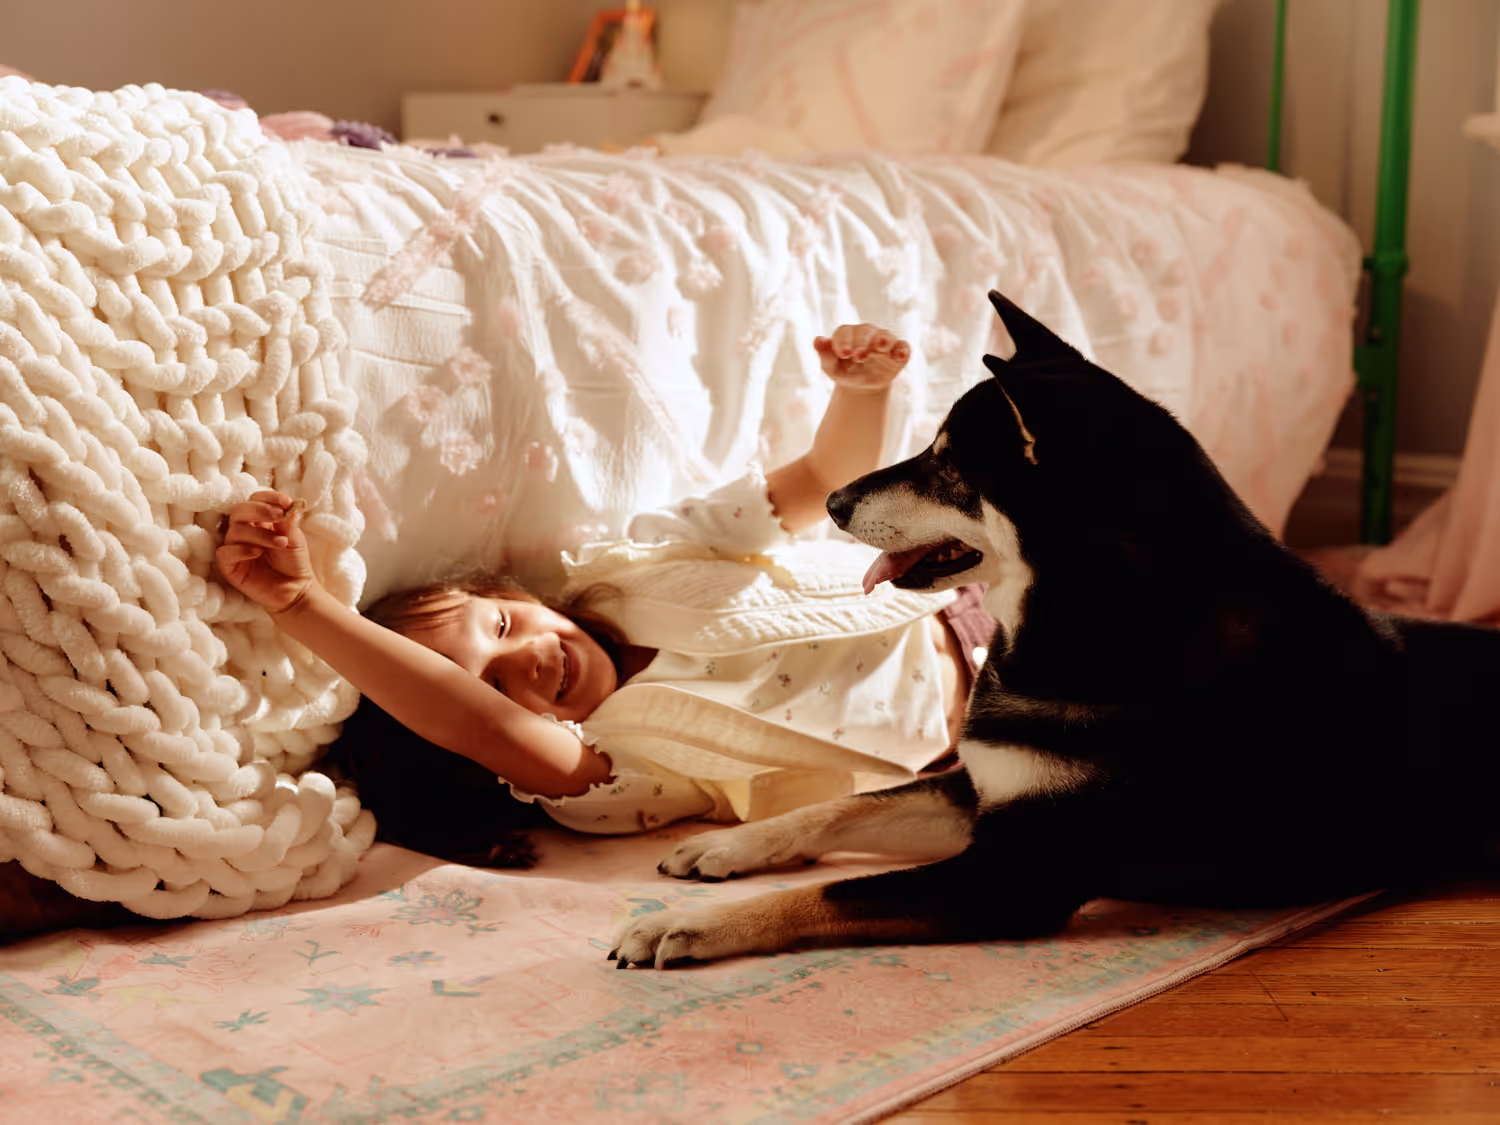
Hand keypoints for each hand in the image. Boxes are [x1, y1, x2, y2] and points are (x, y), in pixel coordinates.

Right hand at [215, 490, 316, 614]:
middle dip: (260, 510)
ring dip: (259, 534)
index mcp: (260, 521)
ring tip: (281, 543)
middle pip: (239, 510)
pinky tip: (257, 553)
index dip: (269, 498)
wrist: (295, 589)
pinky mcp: (229, 567)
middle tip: (279, 516)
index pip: (256, 500)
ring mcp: (235, 548)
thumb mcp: (295, 539)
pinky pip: (225, 553)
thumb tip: (289, 505)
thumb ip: (288, 523)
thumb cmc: (294, 562)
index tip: (286, 502)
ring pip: (235, 531)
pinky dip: (241, 550)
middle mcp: (244, 531)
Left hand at [813, 324, 910, 393]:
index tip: (842, 353)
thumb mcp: (831, 366)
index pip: (845, 332)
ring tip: (878, 345)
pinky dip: (903, 350)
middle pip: (865, 331)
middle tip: (857, 355)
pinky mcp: (897, 354)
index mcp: (848, 334)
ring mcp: (884, 343)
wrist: (860, 386)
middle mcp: (867, 334)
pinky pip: (903, 348)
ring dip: (882, 340)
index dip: (843, 341)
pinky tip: (900, 355)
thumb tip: (816, 341)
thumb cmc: (843, 371)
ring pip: (885, 336)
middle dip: (862, 342)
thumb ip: (825, 354)